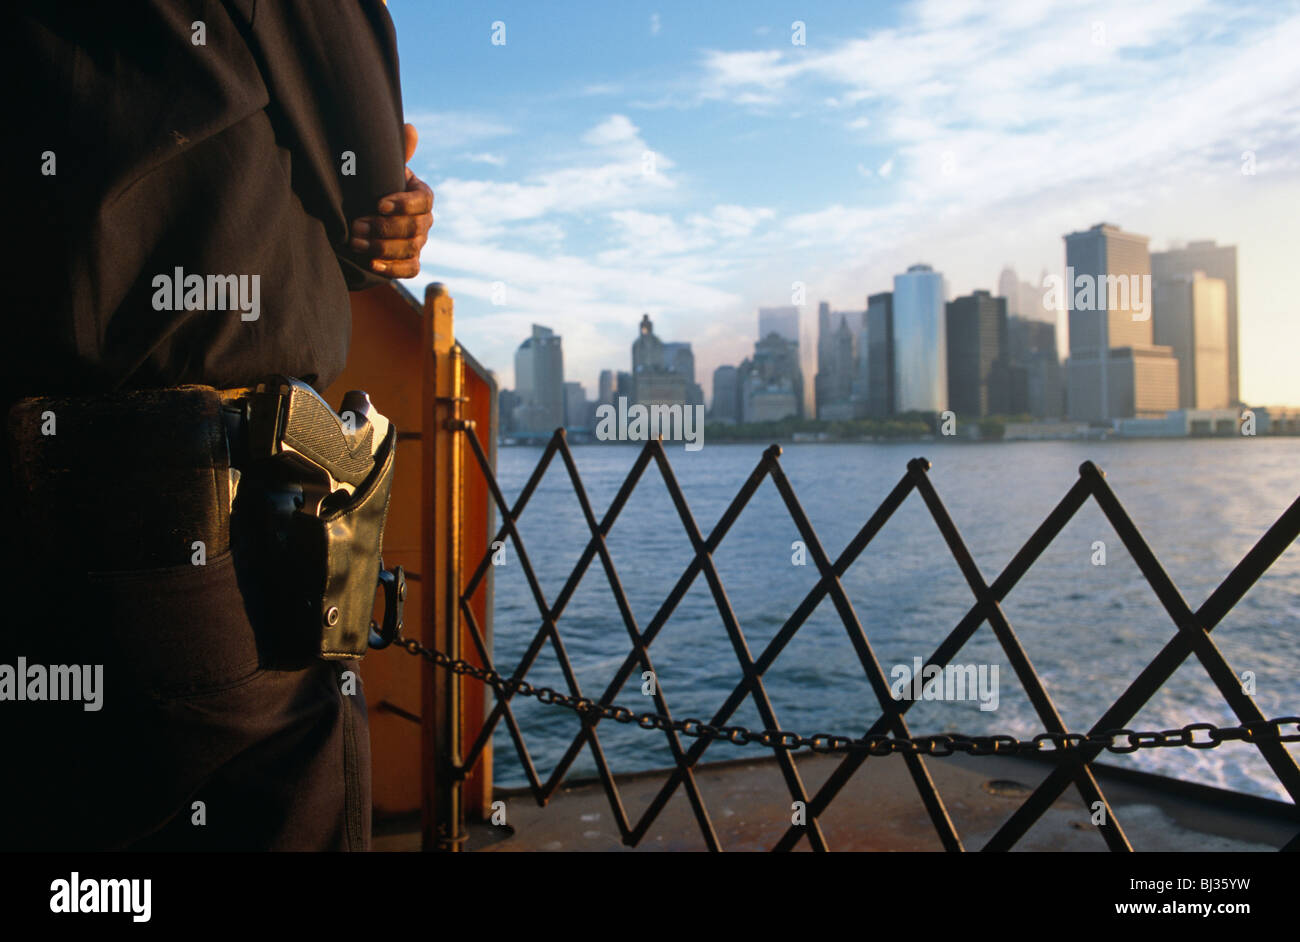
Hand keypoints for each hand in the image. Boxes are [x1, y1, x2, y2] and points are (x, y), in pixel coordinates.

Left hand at [348, 123, 433, 278]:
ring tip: (355, 241)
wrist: (365, 215)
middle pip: (415, 228)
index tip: (379, 204)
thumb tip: (410, 129)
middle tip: (356, 225)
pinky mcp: (410, 263)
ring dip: (383, 247)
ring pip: (411, 249)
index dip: (404, 204)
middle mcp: (425, 221)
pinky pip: (410, 270)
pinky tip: (371, 263)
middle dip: (385, 228)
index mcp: (421, 196)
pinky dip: (392, 269)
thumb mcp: (381, 169)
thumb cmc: (373, 187)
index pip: (424, 201)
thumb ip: (394, 152)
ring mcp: (419, 243)